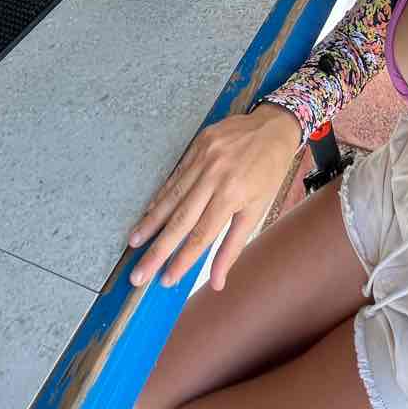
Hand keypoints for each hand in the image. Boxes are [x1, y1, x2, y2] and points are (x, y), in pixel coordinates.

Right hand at [129, 103, 301, 291]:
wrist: (273, 126)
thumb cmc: (269, 172)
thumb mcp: (258, 209)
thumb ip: (233, 246)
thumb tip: (218, 282)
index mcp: (233, 194)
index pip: (201, 234)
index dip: (182, 259)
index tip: (166, 279)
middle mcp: (215, 176)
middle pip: (180, 219)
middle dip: (158, 249)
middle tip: (138, 273)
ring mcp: (204, 158)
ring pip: (172, 197)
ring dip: (151, 223)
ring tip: (134, 243)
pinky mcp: (197, 145)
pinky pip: (175, 176)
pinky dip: (161, 196)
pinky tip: (149, 212)